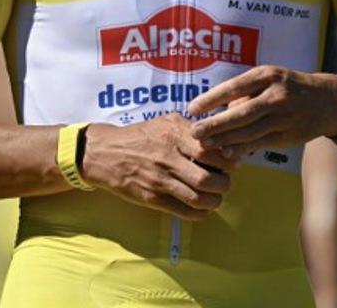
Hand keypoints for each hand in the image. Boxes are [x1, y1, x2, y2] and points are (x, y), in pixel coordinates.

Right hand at [80, 114, 233, 220]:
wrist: (104, 153)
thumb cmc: (141, 136)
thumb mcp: (166, 122)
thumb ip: (192, 129)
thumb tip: (221, 141)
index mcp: (174, 135)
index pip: (210, 150)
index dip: (227, 160)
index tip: (232, 163)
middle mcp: (168, 157)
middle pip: (208, 178)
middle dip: (224, 184)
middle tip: (225, 183)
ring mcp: (159, 180)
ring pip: (198, 198)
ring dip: (214, 201)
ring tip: (216, 197)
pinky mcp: (152, 198)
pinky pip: (183, 211)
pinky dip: (200, 214)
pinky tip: (203, 209)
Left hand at [187, 66, 336, 157]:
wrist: (327, 101)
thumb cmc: (289, 88)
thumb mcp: (270, 79)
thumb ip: (246, 93)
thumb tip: (219, 111)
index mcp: (268, 76)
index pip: (234, 87)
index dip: (212, 98)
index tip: (192, 108)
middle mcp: (276, 95)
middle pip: (241, 112)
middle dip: (215, 124)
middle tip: (194, 132)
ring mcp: (284, 116)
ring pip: (250, 131)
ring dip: (225, 140)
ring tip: (205, 146)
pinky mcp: (289, 135)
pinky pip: (261, 143)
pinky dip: (243, 149)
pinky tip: (228, 154)